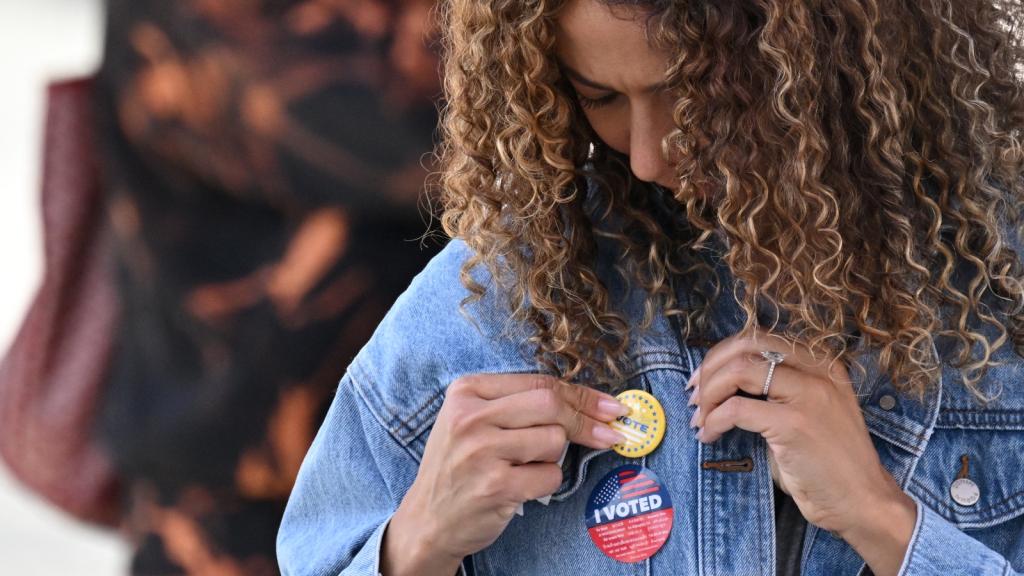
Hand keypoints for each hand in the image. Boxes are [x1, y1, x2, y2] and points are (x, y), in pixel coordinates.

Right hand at [381, 374, 628, 575]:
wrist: (428, 520)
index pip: (539, 383)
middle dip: (586, 420)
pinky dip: (547, 482)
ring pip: (554, 440)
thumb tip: (590, 402)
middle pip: (551, 405)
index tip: (610, 406)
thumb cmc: (460, 466)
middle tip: (608, 433)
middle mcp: (471, 417)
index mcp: (467, 391)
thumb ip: (519, 404)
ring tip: (526, 465)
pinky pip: (550, 475)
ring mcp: (482, 452)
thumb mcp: (473, 422)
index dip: (582, 394)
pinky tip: (522, 486)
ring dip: (554, 456)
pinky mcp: (496, 486)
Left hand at [687, 327, 908, 537]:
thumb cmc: (828, 463)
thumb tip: (720, 381)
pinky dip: (714, 421)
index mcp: (822, 363)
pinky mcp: (795, 423)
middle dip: (710, 368)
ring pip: (739, 372)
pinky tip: (710, 436)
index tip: (703, 378)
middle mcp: (818, 371)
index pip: (759, 338)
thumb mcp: (806, 412)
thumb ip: (774, 391)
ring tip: (699, 418)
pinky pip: (736, 409)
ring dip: (708, 395)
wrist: (863, 501)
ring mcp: (809, 395)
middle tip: (694, 396)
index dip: (722, 354)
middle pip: (746, 347)